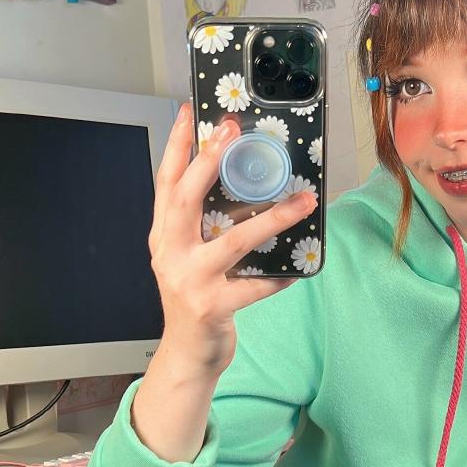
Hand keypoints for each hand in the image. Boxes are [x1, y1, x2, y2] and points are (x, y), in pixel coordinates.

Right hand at [148, 102, 317, 374]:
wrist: (187, 355)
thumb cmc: (195, 299)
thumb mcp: (188, 256)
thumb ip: (202, 225)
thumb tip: (242, 185)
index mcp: (163, 235)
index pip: (166, 182)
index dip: (177, 145)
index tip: (190, 111)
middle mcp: (169, 253)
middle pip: (185, 199)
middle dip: (208, 161)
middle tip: (231, 131)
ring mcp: (189, 280)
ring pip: (233, 240)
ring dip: (272, 218)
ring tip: (303, 200)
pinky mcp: (212, 307)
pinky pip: (254, 286)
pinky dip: (279, 276)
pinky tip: (299, 268)